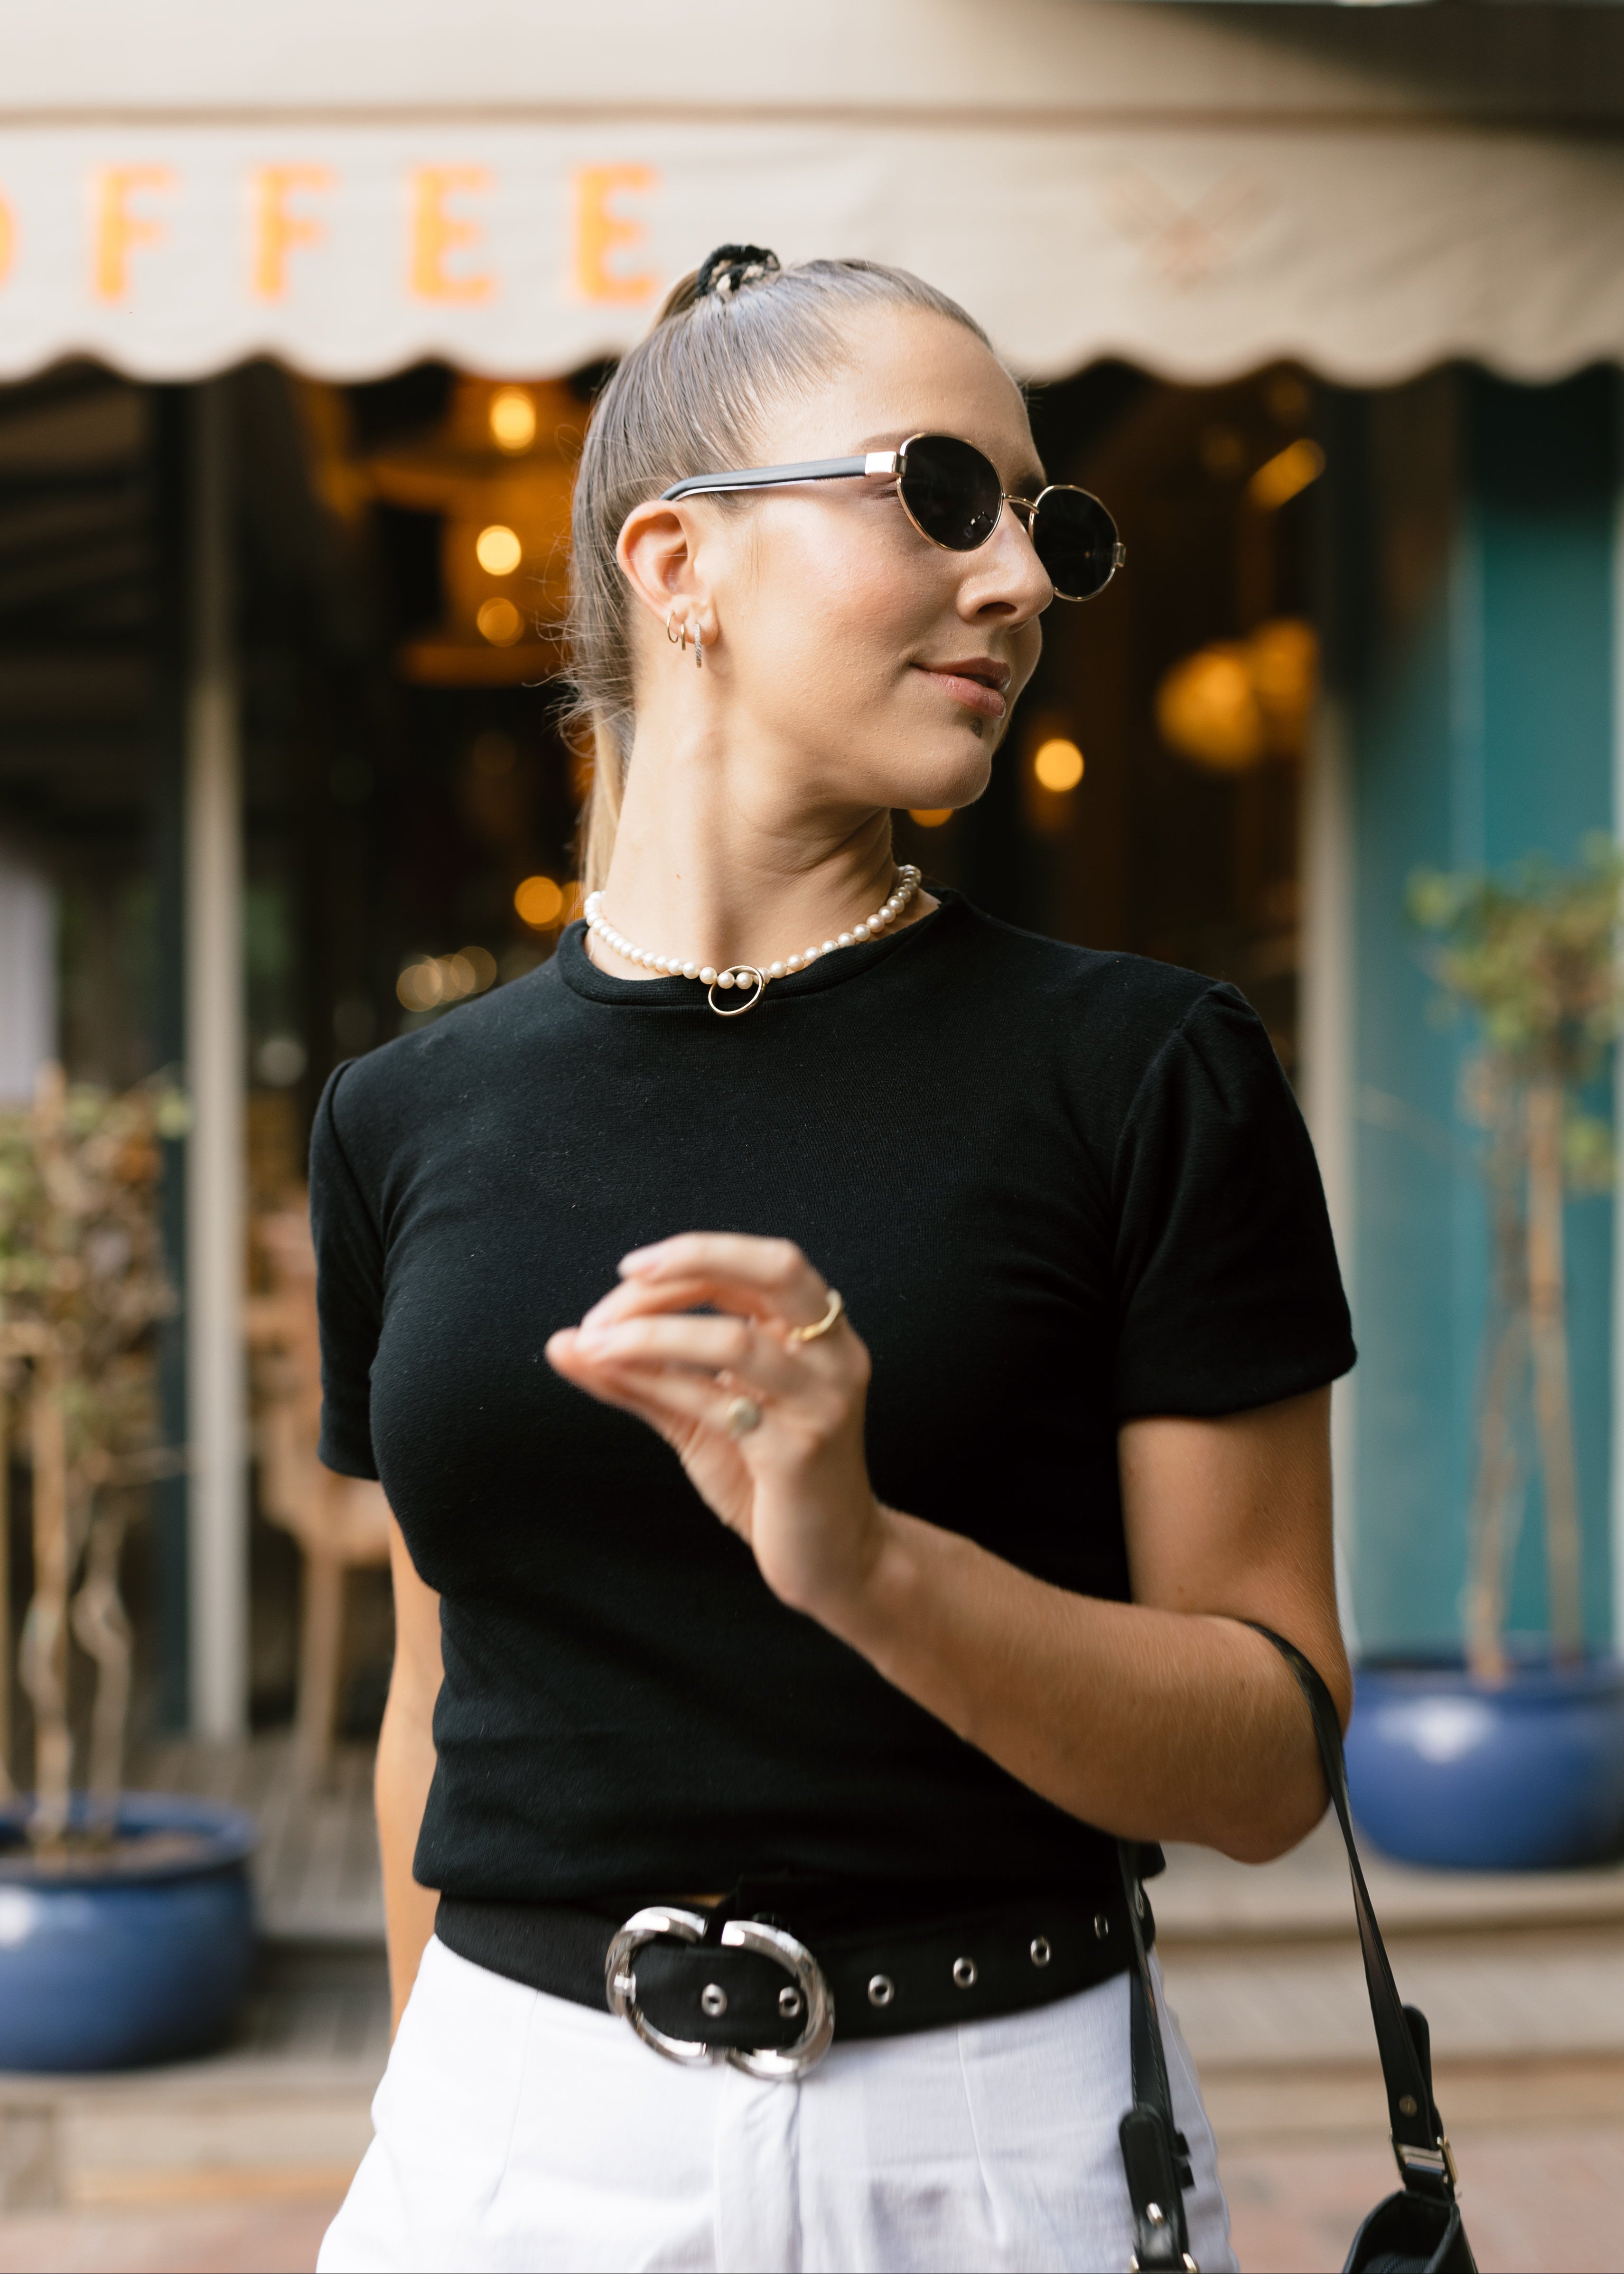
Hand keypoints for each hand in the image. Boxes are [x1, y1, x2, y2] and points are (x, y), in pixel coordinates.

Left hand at [546, 1233, 884, 1617]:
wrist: (834, 1559)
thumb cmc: (767, 1481)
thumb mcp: (698, 1416)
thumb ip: (638, 1374)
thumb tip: (562, 1342)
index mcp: (817, 1333)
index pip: (756, 1264)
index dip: (690, 1256)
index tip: (627, 1272)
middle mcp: (832, 1354)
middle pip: (774, 1269)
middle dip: (691, 1260)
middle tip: (624, 1277)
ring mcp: (820, 1400)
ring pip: (732, 1339)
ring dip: (650, 1331)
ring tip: (593, 1342)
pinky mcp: (798, 1450)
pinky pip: (716, 1402)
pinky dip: (657, 1380)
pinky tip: (615, 1376)